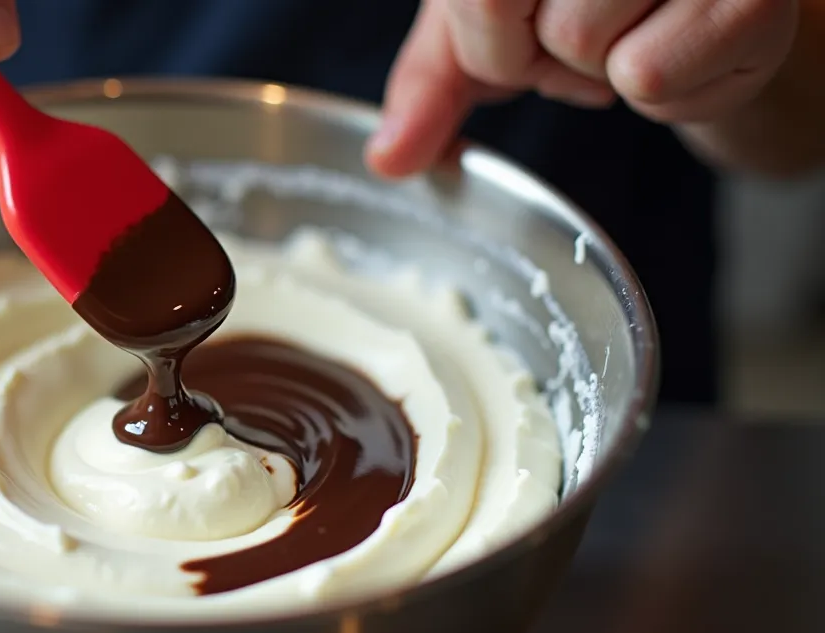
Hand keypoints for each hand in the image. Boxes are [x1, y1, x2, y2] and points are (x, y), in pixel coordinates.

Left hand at [366, 0, 798, 177]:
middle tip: (581, 36)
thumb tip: (388, 159)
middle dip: (537, 58)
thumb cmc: (576, 3)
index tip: (523, 33)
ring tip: (630, 34)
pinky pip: (649, 78)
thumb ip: (426, 91)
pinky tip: (678, 47)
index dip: (489, 42)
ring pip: (583, 45)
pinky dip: (657, 90)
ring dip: (598, 71)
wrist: (701, 10)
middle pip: (514, 15)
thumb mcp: (479, 35)